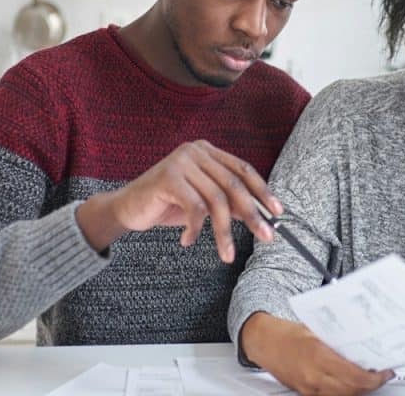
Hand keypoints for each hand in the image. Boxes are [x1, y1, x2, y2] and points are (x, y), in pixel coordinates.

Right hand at [76, 140, 281, 261]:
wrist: (127, 208)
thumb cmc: (167, 204)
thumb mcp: (203, 202)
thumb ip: (228, 202)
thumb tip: (260, 215)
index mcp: (207, 152)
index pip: (243, 169)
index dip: (262, 191)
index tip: (277, 212)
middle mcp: (196, 151)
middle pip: (234, 184)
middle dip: (252, 214)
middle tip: (265, 236)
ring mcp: (181, 162)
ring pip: (216, 200)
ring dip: (224, 232)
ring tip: (226, 254)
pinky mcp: (168, 177)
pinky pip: (195, 208)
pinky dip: (195, 229)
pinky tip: (188, 240)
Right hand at [241, 312, 393, 395]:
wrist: (264, 342)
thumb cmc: (287, 333)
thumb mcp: (315, 329)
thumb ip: (337, 339)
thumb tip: (361, 342)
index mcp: (318, 355)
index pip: (354, 375)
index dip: (374, 377)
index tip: (385, 372)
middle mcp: (314, 375)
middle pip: (352, 390)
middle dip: (370, 385)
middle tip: (381, 375)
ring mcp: (309, 388)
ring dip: (359, 390)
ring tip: (368, 380)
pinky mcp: (305, 393)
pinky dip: (343, 392)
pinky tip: (350, 385)